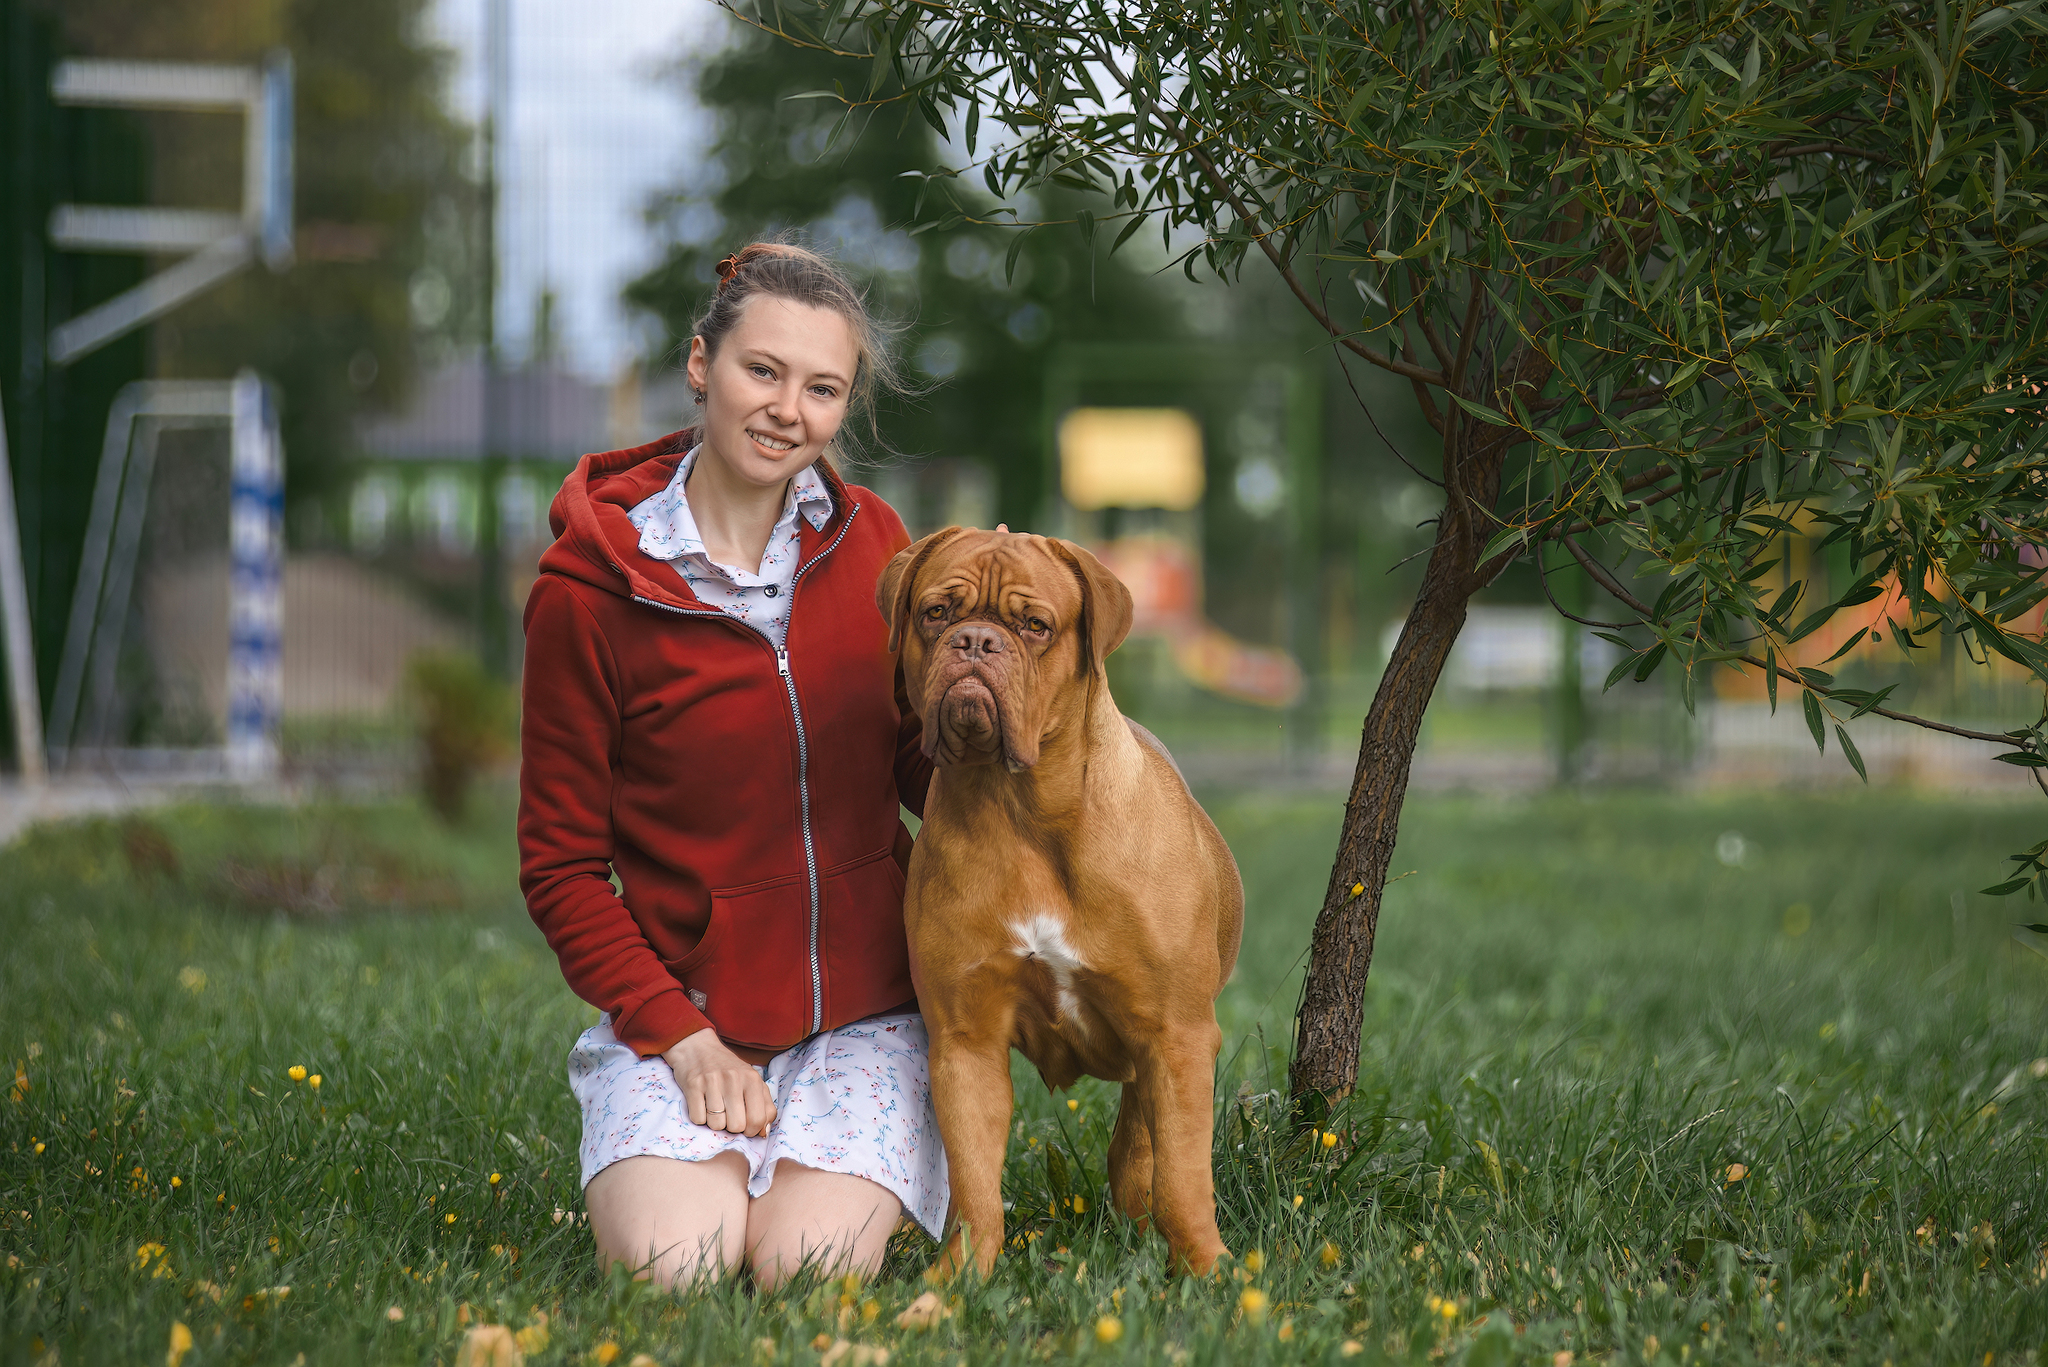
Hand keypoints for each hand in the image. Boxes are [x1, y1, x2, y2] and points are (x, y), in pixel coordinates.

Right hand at [662, 1029, 776, 1135]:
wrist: (698, 1048)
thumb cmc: (729, 1069)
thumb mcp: (752, 1081)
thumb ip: (765, 1105)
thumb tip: (763, 1132)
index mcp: (752, 1080)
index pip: (757, 1119)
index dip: (752, 1131)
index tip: (745, 1127)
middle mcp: (734, 1079)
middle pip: (736, 1126)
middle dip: (732, 1128)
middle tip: (728, 1116)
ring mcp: (712, 1082)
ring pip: (716, 1124)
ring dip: (715, 1122)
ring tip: (714, 1108)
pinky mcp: (693, 1085)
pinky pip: (698, 1119)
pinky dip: (699, 1117)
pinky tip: (702, 1105)